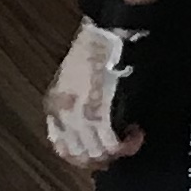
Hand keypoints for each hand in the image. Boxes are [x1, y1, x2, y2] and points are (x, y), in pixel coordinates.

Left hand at [45, 19, 143, 166]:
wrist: (106, 32)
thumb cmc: (93, 49)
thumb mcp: (72, 79)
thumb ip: (76, 104)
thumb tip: (93, 129)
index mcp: (53, 105)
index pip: (62, 147)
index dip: (83, 157)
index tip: (101, 153)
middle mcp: (62, 115)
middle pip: (81, 156)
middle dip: (104, 158)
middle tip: (120, 149)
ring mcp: (80, 116)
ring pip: (98, 154)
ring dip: (118, 152)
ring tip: (131, 138)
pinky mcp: (100, 114)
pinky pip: (114, 145)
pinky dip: (128, 145)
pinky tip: (136, 133)